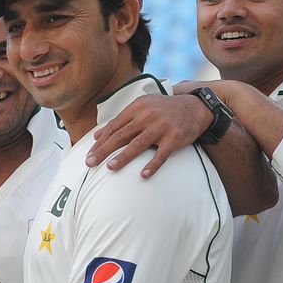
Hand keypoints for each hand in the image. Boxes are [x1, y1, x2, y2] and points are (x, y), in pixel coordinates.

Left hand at [85, 94, 211, 177]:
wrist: (193, 107)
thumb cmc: (161, 110)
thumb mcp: (140, 108)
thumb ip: (119, 121)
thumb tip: (97, 136)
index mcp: (136, 108)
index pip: (113, 127)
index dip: (100, 142)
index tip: (89, 154)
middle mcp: (147, 116)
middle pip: (121, 136)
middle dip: (103, 150)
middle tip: (90, 163)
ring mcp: (161, 127)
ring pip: (138, 145)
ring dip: (123, 157)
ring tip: (110, 167)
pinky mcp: (174, 138)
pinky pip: (161, 155)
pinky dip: (152, 165)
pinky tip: (143, 175)